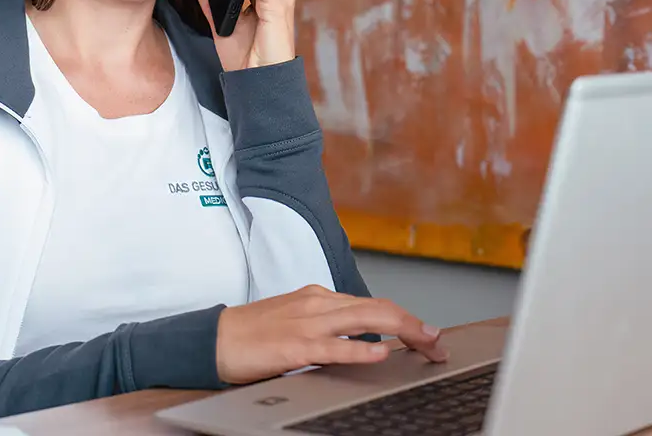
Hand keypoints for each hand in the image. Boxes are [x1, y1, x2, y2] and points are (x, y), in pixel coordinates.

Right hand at [216, 285, 448, 384]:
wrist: (213, 338)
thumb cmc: (254, 334)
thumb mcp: (297, 322)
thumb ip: (329, 328)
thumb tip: (364, 342)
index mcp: (320, 298)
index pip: (374, 305)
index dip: (405, 318)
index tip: (427, 335)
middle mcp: (319, 304)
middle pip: (378, 309)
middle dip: (414, 324)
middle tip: (438, 342)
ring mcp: (307, 323)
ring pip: (365, 320)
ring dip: (402, 330)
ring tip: (427, 341)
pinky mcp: (295, 346)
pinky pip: (335, 347)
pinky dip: (361, 350)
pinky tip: (381, 354)